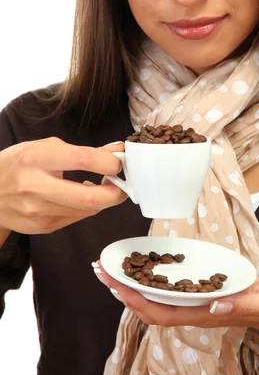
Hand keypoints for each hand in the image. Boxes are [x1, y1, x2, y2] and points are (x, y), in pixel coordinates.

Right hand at [0, 139, 126, 234]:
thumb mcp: (45, 147)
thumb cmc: (18, 163)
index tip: (119, 162)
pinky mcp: (41, 227)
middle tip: (123, 184)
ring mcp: (36, 211)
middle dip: (115, 192)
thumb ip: (83, 150)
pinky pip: (76, 218)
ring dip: (103, 199)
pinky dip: (87, 207)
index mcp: (35, 158)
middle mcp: (33, 186)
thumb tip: (117, 150)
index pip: (83, 159)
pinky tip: (83, 195)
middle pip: (89, 197)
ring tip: (104, 185)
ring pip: (86, 210)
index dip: (109, 162)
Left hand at [93, 263, 258, 340]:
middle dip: (125, 290)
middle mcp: (200, 309)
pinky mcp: (206, 290)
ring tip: (114, 266)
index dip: (137, 302)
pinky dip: (153, 277)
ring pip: (159, 297)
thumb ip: (245, 304)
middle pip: (153, 306)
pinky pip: (173, 287)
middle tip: (101, 268)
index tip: (115, 285)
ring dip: (134, 283)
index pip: (164, 313)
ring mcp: (202, 301)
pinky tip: (146, 264)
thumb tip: (212, 305)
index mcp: (211, 313)